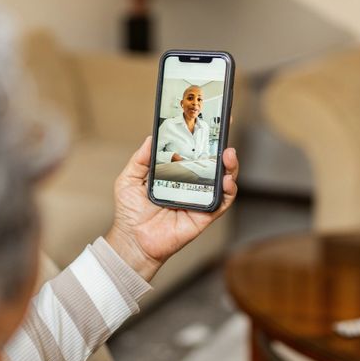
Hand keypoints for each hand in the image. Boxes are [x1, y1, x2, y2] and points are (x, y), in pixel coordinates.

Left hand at [105, 136, 238, 280]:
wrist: (132, 240)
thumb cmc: (130, 212)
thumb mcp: (129, 178)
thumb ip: (141, 158)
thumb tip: (152, 137)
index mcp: (174, 174)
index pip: (192, 152)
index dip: (202, 138)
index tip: (210, 120)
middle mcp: (190, 184)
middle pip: (212, 163)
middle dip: (221, 147)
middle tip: (224, 133)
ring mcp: (199, 199)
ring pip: (223, 180)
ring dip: (230, 166)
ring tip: (228, 154)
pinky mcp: (204, 216)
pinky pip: (222, 202)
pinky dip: (229, 191)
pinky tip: (227, 180)